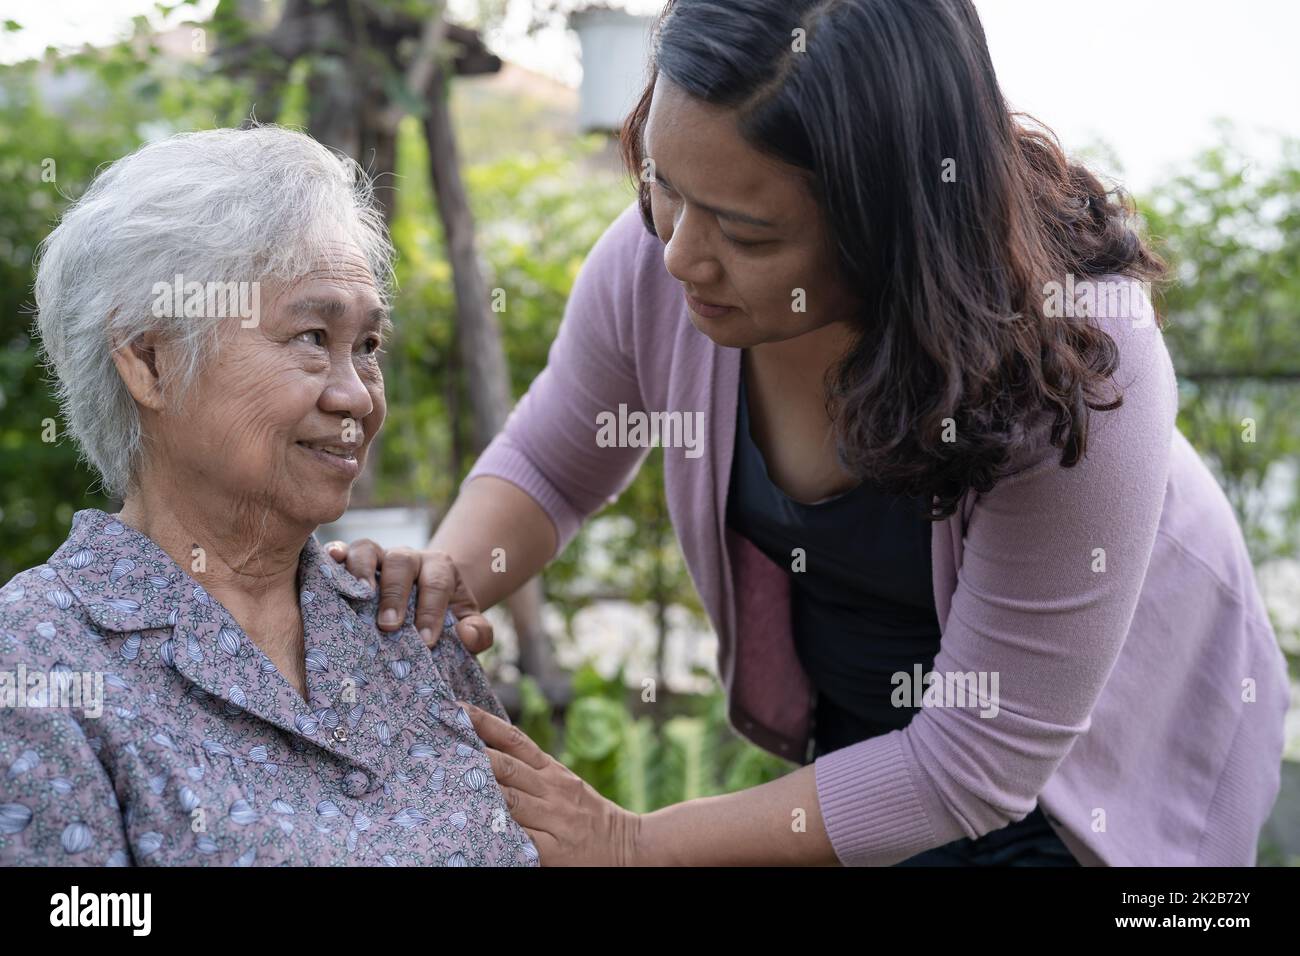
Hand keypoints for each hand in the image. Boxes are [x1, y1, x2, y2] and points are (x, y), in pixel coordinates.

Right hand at [324, 539, 492, 652]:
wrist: (427, 599)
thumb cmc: (445, 616)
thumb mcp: (468, 623)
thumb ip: (478, 632)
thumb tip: (467, 634)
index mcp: (439, 569)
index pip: (437, 583)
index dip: (432, 610)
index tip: (426, 640)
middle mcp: (409, 558)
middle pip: (402, 563)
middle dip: (396, 593)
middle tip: (389, 626)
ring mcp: (380, 557)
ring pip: (369, 549)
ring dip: (361, 570)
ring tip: (358, 595)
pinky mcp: (354, 560)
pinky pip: (343, 549)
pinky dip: (335, 554)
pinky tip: (328, 562)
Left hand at [461, 700, 641, 865]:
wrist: (630, 845)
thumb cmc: (589, 814)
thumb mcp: (565, 783)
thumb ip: (533, 770)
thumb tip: (489, 753)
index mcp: (552, 770)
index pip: (514, 739)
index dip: (483, 722)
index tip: (454, 709)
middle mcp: (551, 789)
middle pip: (504, 766)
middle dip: (470, 754)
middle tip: (436, 743)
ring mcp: (553, 819)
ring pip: (508, 799)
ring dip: (476, 789)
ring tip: (445, 779)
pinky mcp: (553, 850)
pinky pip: (519, 839)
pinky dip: (497, 832)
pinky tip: (475, 826)